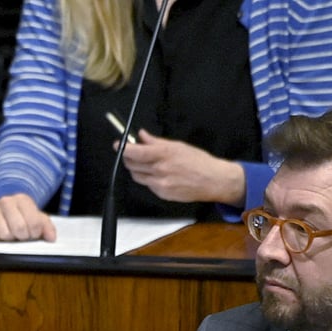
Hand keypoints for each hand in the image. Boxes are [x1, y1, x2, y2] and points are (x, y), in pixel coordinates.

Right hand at [0, 193, 56, 241]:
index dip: (35, 233)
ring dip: (9, 240)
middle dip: (23, 237)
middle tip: (22, 236)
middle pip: (19, 228)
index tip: (33, 234)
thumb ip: (47, 228)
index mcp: (22, 199)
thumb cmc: (22, 216)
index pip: (34, 222)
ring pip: (4, 234)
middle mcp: (6, 201)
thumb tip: (51, 238)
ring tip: (11, 235)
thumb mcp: (37, 218)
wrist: (2, 208)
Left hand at [119, 130, 244, 205]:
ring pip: (137, 176)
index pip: (135, 152)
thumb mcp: (178, 146)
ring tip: (146, 164)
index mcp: (164, 154)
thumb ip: (156, 142)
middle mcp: (160, 169)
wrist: (213, 180)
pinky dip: (148, 179)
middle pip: (132, 165)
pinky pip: (147, 185)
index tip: (118, 144)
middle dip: (128, 158)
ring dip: (137, 169)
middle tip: (131, 153)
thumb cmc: (199, 162)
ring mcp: (160, 183)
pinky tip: (158, 175)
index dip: (123, 148)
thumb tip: (142, 135)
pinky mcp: (161, 193)